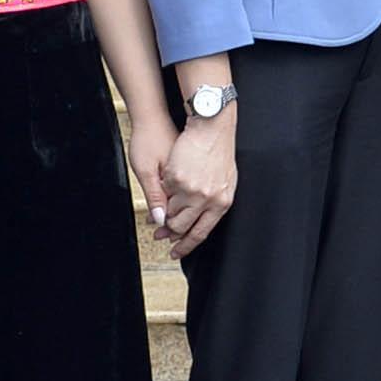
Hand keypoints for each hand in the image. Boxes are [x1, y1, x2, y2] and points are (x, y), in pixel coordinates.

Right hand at [150, 111, 238, 252]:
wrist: (211, 127)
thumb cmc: (218, 151)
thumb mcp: (225, 179)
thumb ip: (214, 202)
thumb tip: (199, 222)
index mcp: (222, 202)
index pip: (201, 232)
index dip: (186, 246)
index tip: (176, 252)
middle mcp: (207, 199)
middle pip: (182, 226)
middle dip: (169, 233)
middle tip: (159, 236)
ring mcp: (191, 190)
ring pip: (171, 213)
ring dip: (161, 216)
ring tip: (154, 218)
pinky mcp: (177, 179)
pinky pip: (164, 195)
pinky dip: (159, 197)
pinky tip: (156, 197)